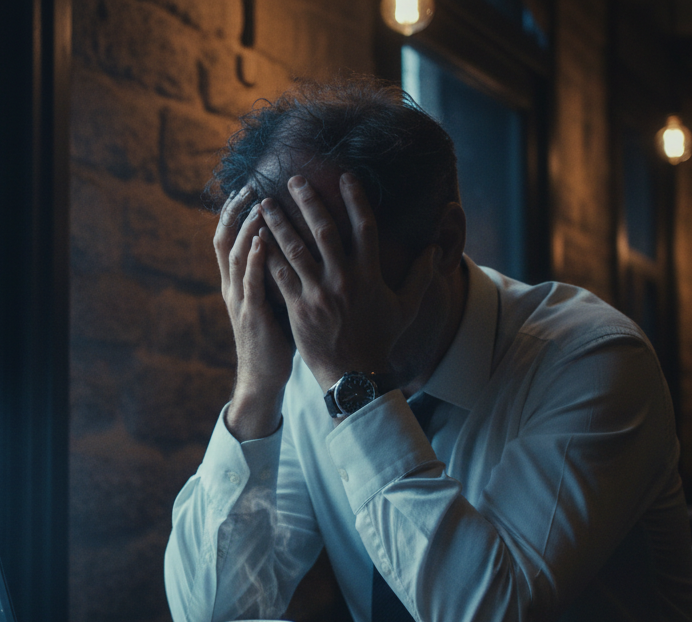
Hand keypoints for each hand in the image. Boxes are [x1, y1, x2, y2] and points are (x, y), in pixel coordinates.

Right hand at [213, 187, 292, 439]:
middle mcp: (232, 285)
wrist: (263, 375)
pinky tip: (261, 241)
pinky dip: (253, 259)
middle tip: (249, 186)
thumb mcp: (272, 298)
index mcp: (235, 281)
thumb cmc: (273, 336)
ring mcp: (239, 299)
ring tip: (259, 206)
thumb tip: (293, 244)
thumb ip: (275, 272)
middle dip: (235, 211)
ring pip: (235, 255)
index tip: (248, 187)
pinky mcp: (251, 314)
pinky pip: (249, 281)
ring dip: (247, 229)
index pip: (228, 237)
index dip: (234, 211)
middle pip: (224, 238)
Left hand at [258, 173, 433, 391]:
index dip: (355, 199)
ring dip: (279, 223)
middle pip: (325, 230)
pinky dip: (267, 254)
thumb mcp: (406, 307)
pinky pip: (279, 275)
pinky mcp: (298, 307)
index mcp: (370, 274)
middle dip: (309, 201)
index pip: (365, 226)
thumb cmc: (381, 339)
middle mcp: (343, 279)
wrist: (354, 375)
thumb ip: (420, 275)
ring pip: (295, 249)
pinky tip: (256, 237)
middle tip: (294, 178)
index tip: (344, 176)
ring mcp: (318, 293)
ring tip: (264, 202)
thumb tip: (435, 248)